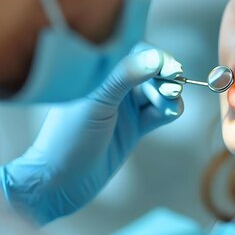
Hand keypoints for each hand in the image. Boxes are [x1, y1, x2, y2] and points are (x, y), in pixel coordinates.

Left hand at [0, 43, 183, 224]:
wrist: (60, 182)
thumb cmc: (68, 137)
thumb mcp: (95, 102)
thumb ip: (124, 76)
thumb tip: (155, 56)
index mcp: (99, 72)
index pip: (133, 52)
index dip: (155, 57)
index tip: (170, 67)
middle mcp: (113, 85)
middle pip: (150, 71)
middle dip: (165, 76)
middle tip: (174, 87)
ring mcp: (125, 107)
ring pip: (157, 92)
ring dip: (168, 95)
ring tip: (170, 105)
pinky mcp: (135, 127)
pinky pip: (159, 113)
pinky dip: (169, 110)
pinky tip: (171, 112)